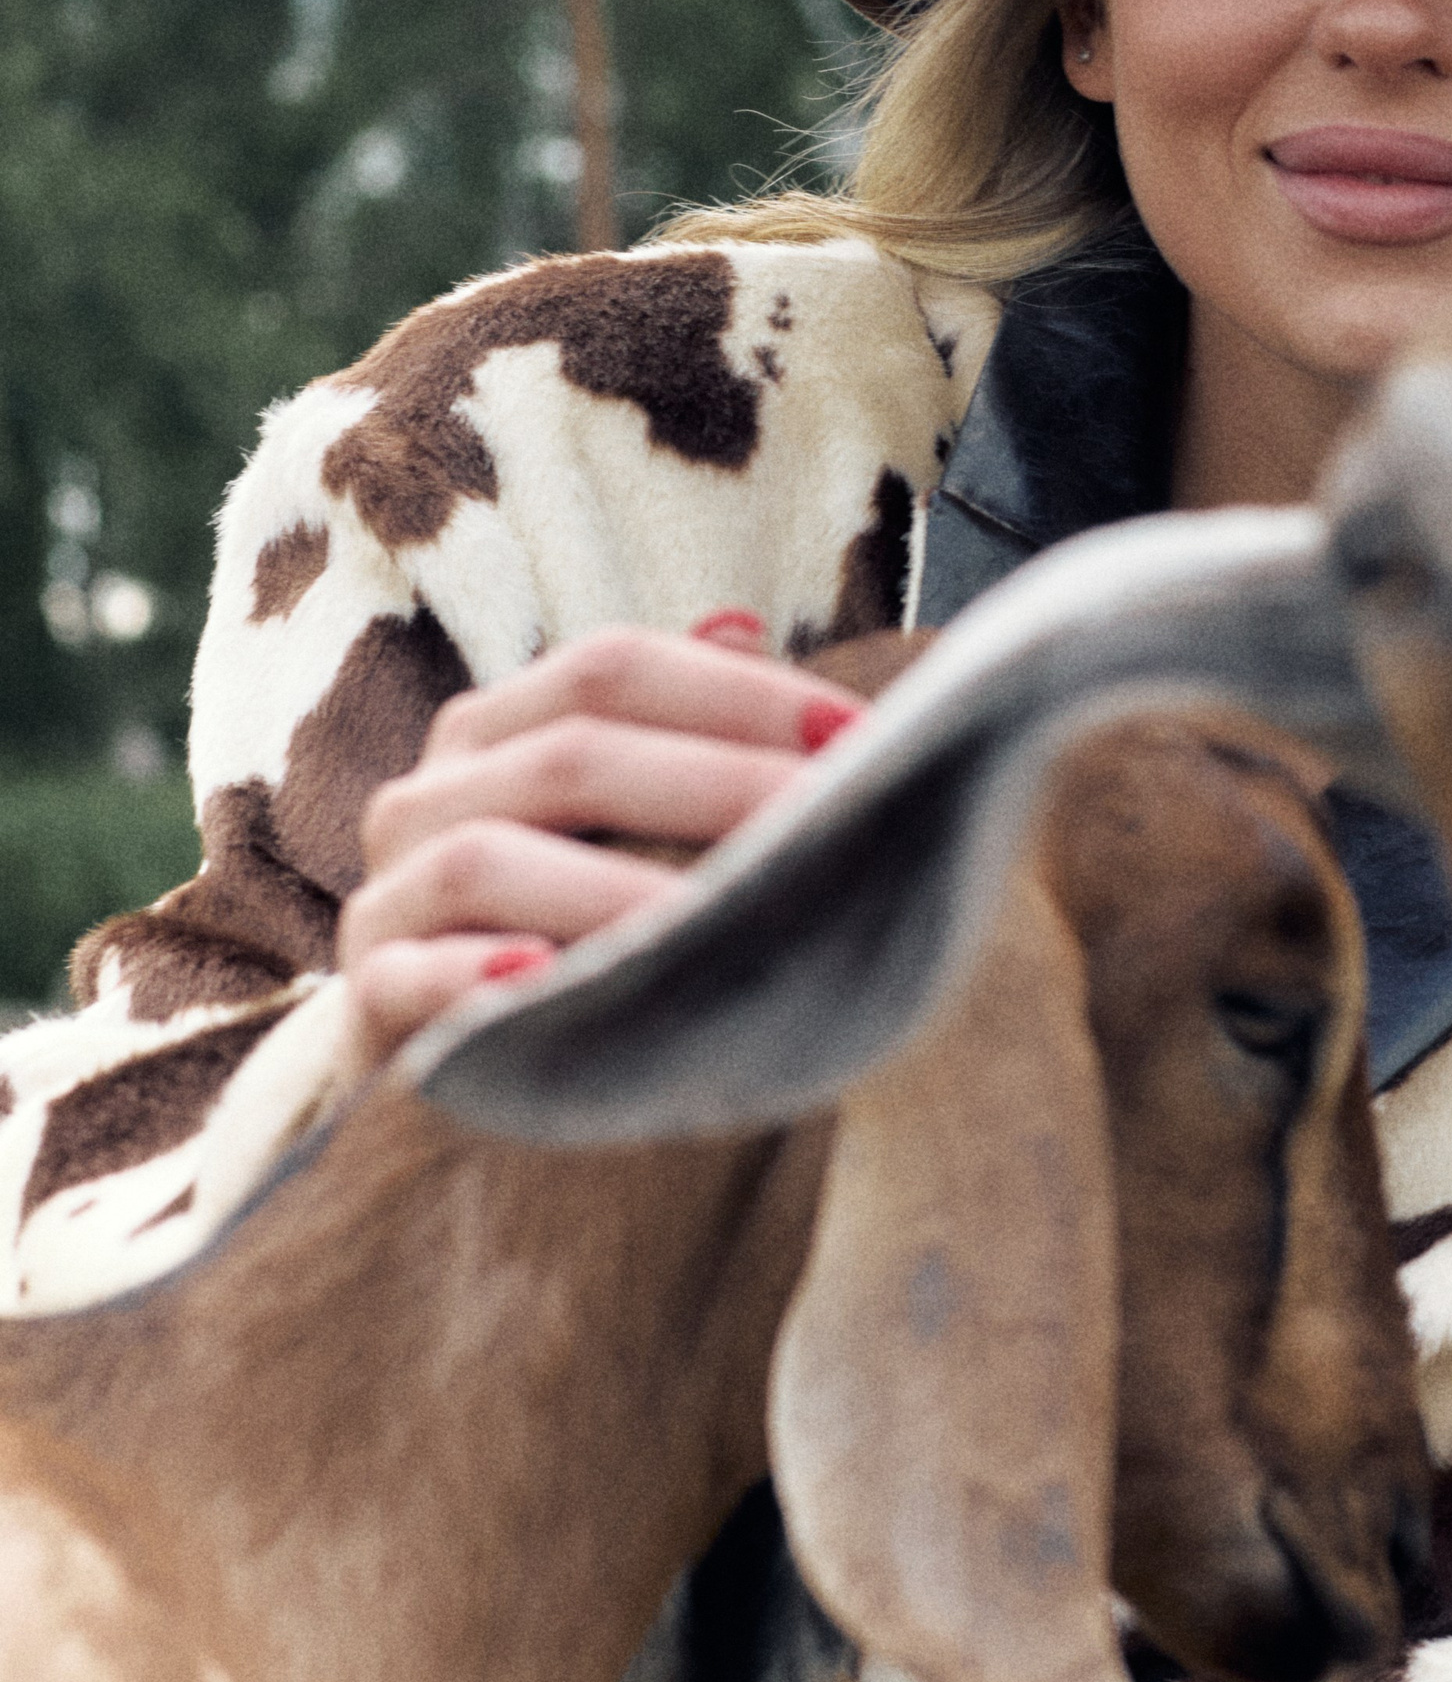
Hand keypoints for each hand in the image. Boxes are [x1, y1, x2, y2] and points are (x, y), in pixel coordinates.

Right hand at [337, 615, 861, 1074]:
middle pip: (571, 755)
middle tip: (826, 826)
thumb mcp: (624, 822)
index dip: (737, 693)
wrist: (456, 1062)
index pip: (612, 667)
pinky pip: (406, 979)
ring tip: (716, 925)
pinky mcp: (366, 1001)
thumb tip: (739, 619)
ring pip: (487, 860)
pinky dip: (473, 981)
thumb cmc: (573, 922)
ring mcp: (388, 896)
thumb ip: (678, 730)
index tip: (856, 736)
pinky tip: (547, 986)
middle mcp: (430, 794)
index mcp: (498, 729)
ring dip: (613, 893)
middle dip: (714, 784)